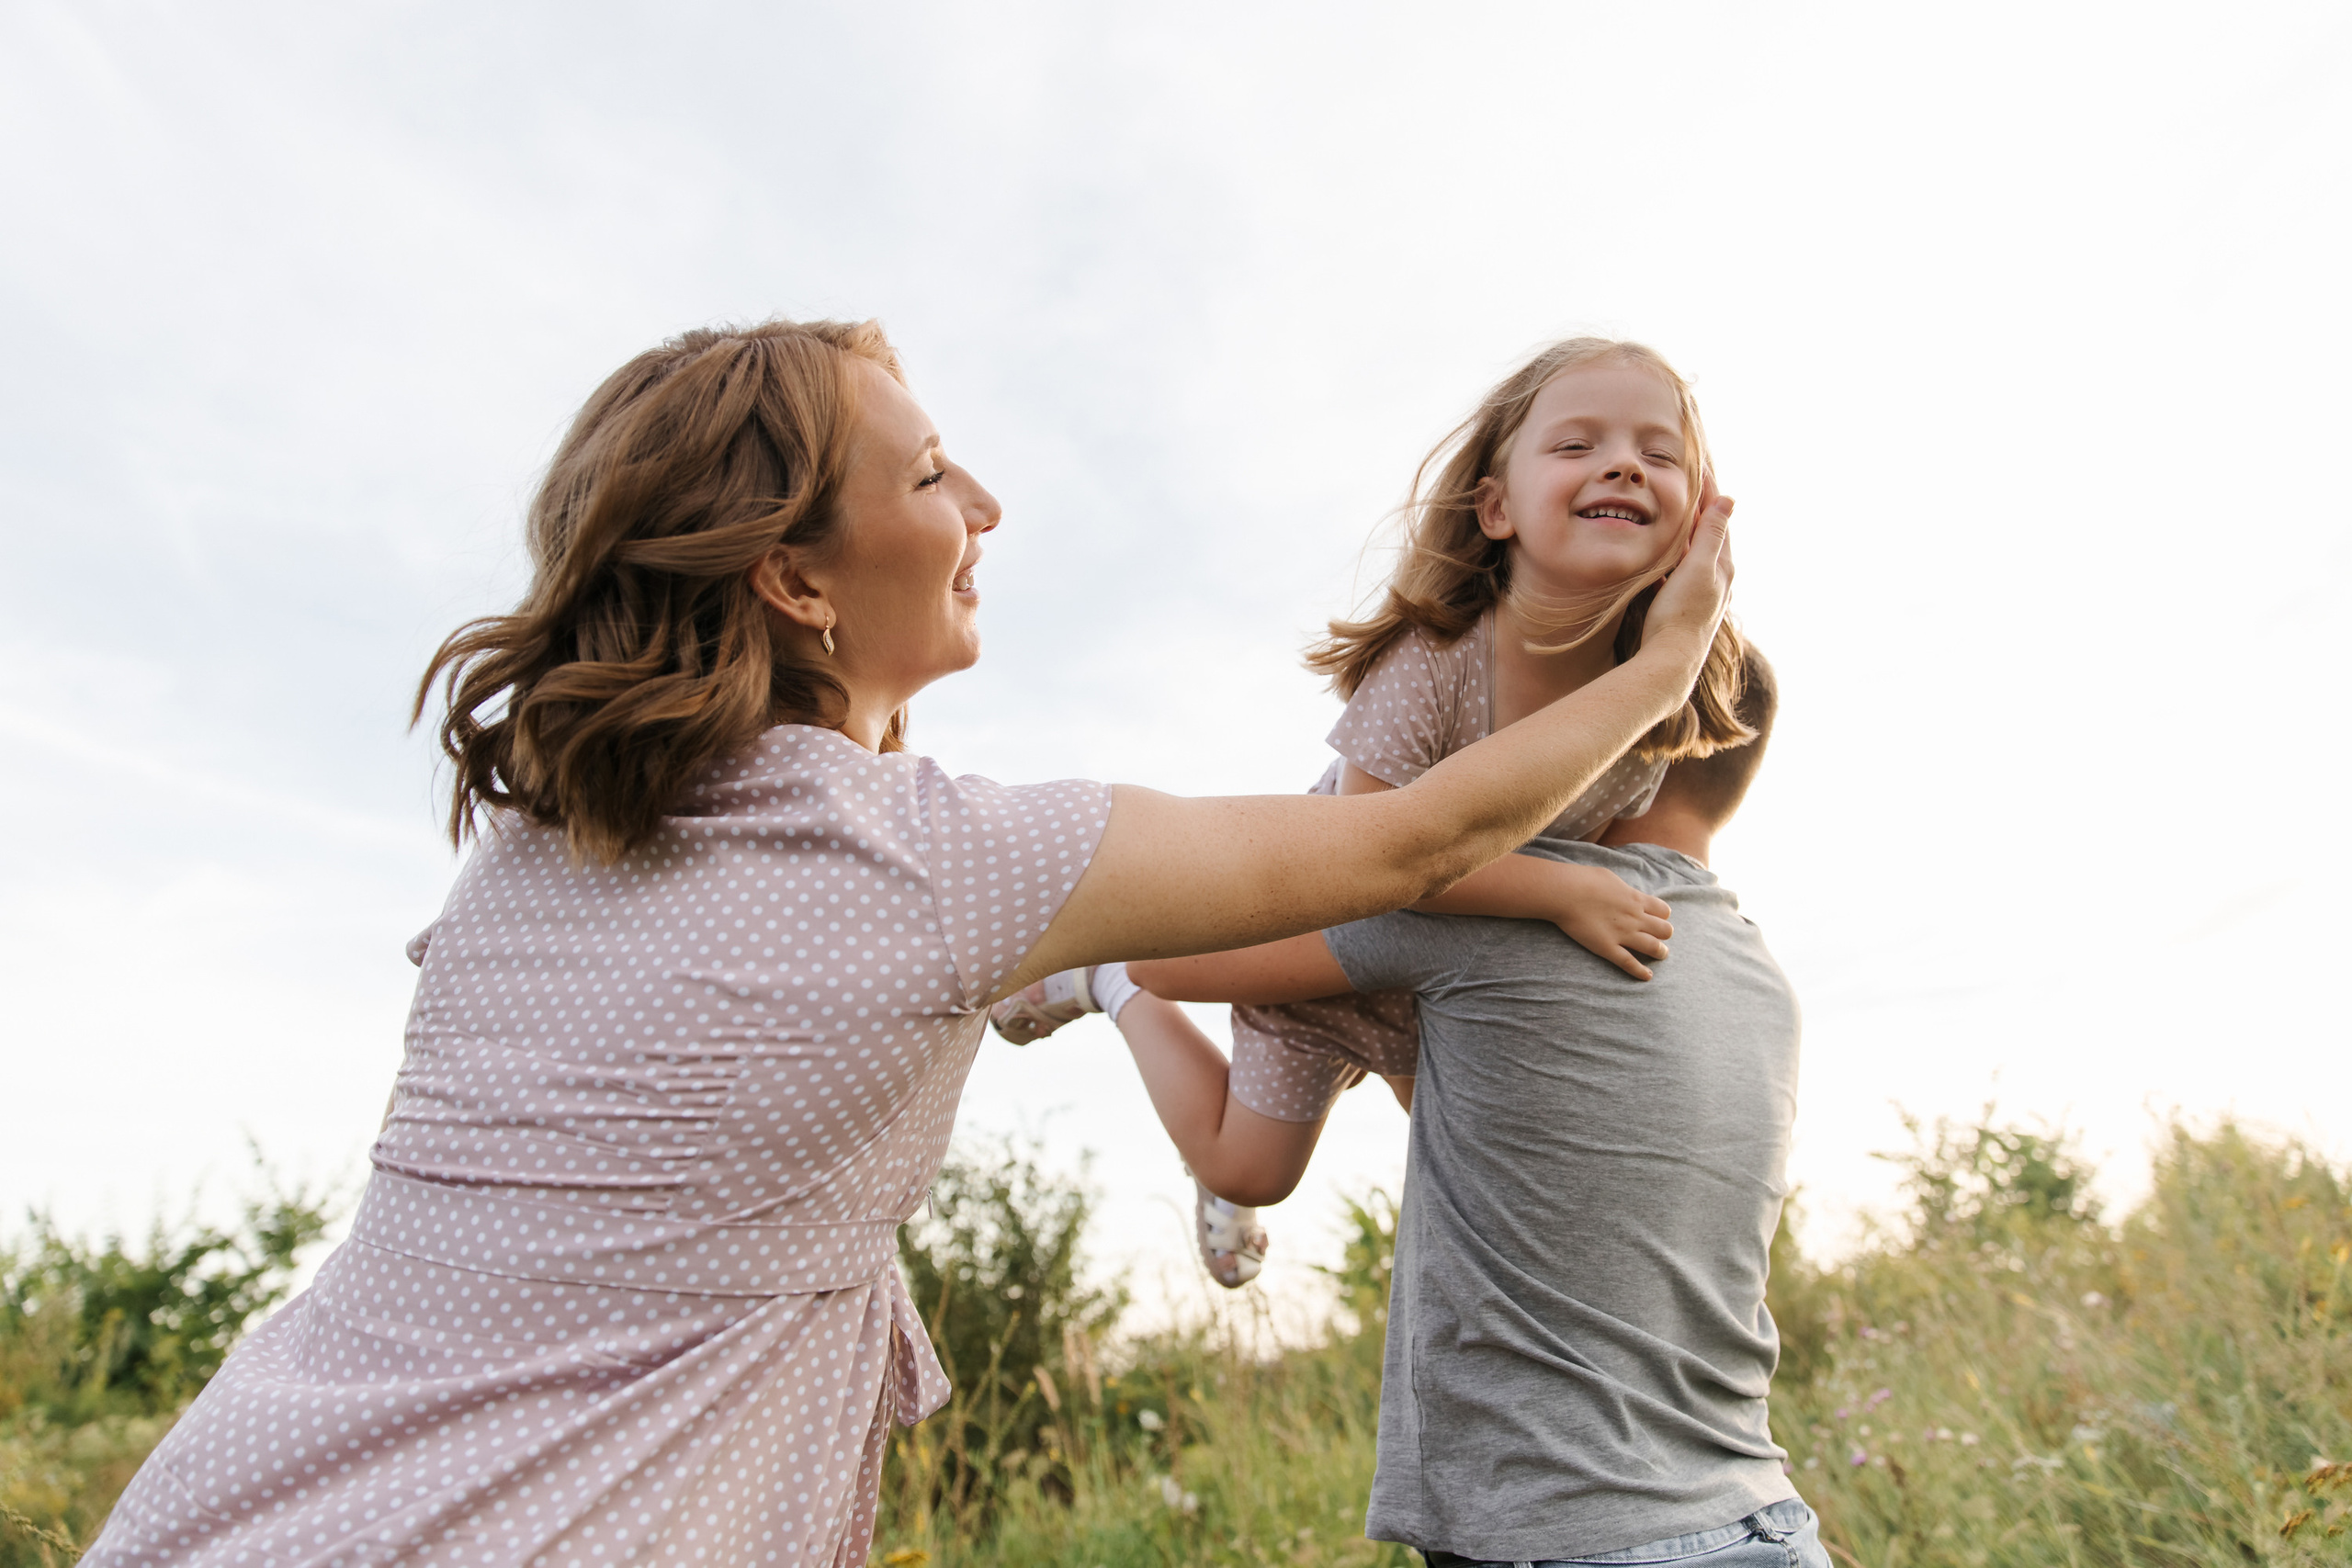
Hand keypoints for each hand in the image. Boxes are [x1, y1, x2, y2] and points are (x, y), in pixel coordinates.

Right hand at [1549, 862, 1673, 980]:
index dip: (1662, 916)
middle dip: (1664, 934)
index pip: (1663, 911)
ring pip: (1653, 947)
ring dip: (1660, 952)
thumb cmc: (1584, 880)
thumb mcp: (1610, 878)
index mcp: (1636, 899)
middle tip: (1658, 936)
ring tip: (1660, 955)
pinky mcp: (1608, 948)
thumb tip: (1625, 894)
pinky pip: (1629, 963)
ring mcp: (1623, 934)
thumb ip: (1622, 890)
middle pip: (1664, 930)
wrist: (1566, 893)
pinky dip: (1640, 972)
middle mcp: (1635, 918)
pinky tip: (1647, 976)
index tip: (1657, 918)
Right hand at [1643, 492, 1734, 672]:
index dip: (1709, 491)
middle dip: (1700, 508)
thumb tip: (1729, 499)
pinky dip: (1673, 555)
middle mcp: (1716, 578)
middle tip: (1687, 483)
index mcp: (1721, 564)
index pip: (1718, 517)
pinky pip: (1679, 570)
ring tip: (1673, 513)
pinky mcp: (1684, 605)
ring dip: (1685, 532)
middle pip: (1709, 533)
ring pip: (1694, 552)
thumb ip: (1712, 534)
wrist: (1670, 659)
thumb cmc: (1682, 613)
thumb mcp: (1698, 567)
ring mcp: (1701, 592)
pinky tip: (1660, 556)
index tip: (1699, 466)